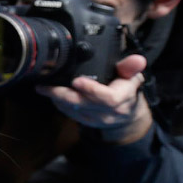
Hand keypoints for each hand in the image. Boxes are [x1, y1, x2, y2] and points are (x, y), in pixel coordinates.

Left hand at [35, 55, 153, 143]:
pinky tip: (51, 94)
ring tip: (44, 87)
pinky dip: (59, 103)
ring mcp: (96, 119)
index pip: (107, 98)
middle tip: (45, 86)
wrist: (127, 112)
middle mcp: (109, 112)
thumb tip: (138, 59)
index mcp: (122, 99)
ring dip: (56, 98)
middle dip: (62, 94)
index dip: (91, 90)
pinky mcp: (86, 122)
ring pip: (73, 110)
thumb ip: (131, 67)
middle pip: (83, 105)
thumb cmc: (127, 89)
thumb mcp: (132, 75)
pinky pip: (70, 114)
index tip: (77, 80)